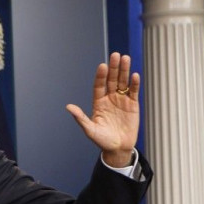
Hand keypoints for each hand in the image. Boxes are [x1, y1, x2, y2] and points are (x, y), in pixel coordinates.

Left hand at [66, 52, 140, 167]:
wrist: (118, 148)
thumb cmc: (102, 140)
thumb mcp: (90, 129)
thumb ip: (80, 118)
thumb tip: (68, 107)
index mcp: (98, 103)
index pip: (99, 86)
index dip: (100, 76)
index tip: (102, 66)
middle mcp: (110, 98)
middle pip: (112, 80)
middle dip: (113, 68)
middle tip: (115, 55)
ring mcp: (121, 100)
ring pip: (123, 82)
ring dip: (124, 71)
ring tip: (125, 58)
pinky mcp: (133, 105)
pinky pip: (133, 92)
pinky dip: (134, 84)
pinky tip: (134, 76)